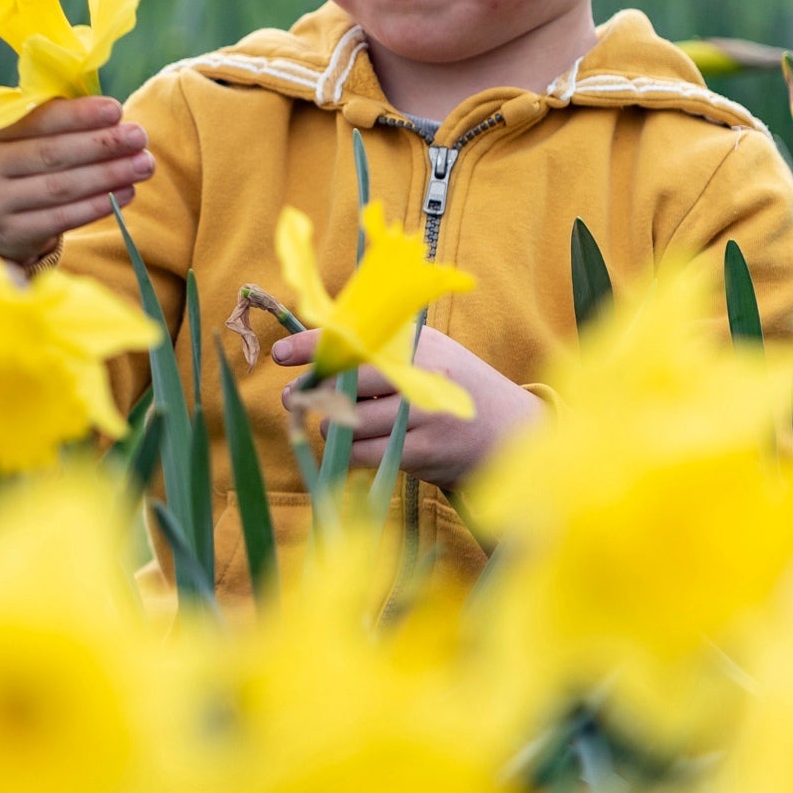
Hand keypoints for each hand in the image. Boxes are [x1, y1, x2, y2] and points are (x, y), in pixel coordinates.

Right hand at [0, 97, 153, 265]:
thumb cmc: (15, 165)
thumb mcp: (17, 138)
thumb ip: (52, 120)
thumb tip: (110, 113)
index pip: (39, 119)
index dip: (79, 115)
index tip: (117, 110)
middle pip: (53, 154)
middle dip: (102, 144)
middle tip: (140, 137)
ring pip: (61, 187)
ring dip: (108, 174)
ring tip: (144, 164)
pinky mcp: (12, 234)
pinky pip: (62, 219)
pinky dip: (98, 205)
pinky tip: (127, 193)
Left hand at [272, 324, 540, 486]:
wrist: (511, 432)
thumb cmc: (455, 387)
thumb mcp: (428, 354)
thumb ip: (381, 347)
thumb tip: (316, 347)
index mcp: (418, 344)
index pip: (356, 338)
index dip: (313, 345)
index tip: (280, 353)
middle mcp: (422, 374)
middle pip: (346, 381)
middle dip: (310, 391)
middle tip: (292, 396)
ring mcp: (423, 415)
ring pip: (347, 423)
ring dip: (328, 426)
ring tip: (331, 422)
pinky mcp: (422, 452)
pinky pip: (363, 454)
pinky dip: (348, 452)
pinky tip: (353, 446)